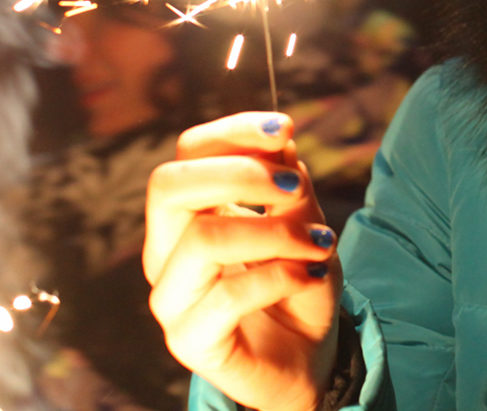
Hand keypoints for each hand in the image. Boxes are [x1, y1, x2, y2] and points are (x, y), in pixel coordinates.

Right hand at [145, 113, 340, 410]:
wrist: (308, 357)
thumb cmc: (297, 284)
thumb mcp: (305, 224)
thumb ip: (289, 184)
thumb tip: (281, 137)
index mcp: (187, 215)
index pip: (187, 153)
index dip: (233, 132)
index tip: (286, 129)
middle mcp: (166, 252)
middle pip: (169, 186)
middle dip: (240, 173)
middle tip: (295, 185)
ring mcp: (171, 299)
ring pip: (203, 239)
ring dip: (275, 231)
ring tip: (320, 242)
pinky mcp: (189, 341)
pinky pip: (229, 296)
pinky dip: (281, 276)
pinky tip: (312, 276)